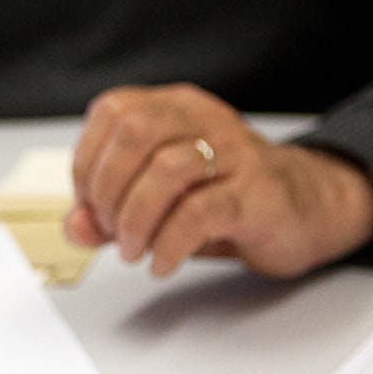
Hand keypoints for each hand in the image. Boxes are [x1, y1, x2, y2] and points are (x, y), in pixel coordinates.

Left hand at [67, 83, 372, 278]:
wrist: (299, 208)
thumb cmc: (219, 199)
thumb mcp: (151, 206)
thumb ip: (106, 215)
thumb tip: (74, 227)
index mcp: (173, 110)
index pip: (112, 112)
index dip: (87, 163)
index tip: (91, 205)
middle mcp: (203, 121)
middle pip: (135, 133)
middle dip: (108, 191)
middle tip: (111, 230)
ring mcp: (234, 154)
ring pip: (166, 170)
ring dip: (134, 221)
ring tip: (134, 250)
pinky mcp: (254, 195)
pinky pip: (198, 214)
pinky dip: (167, 246)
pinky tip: (161, 263)